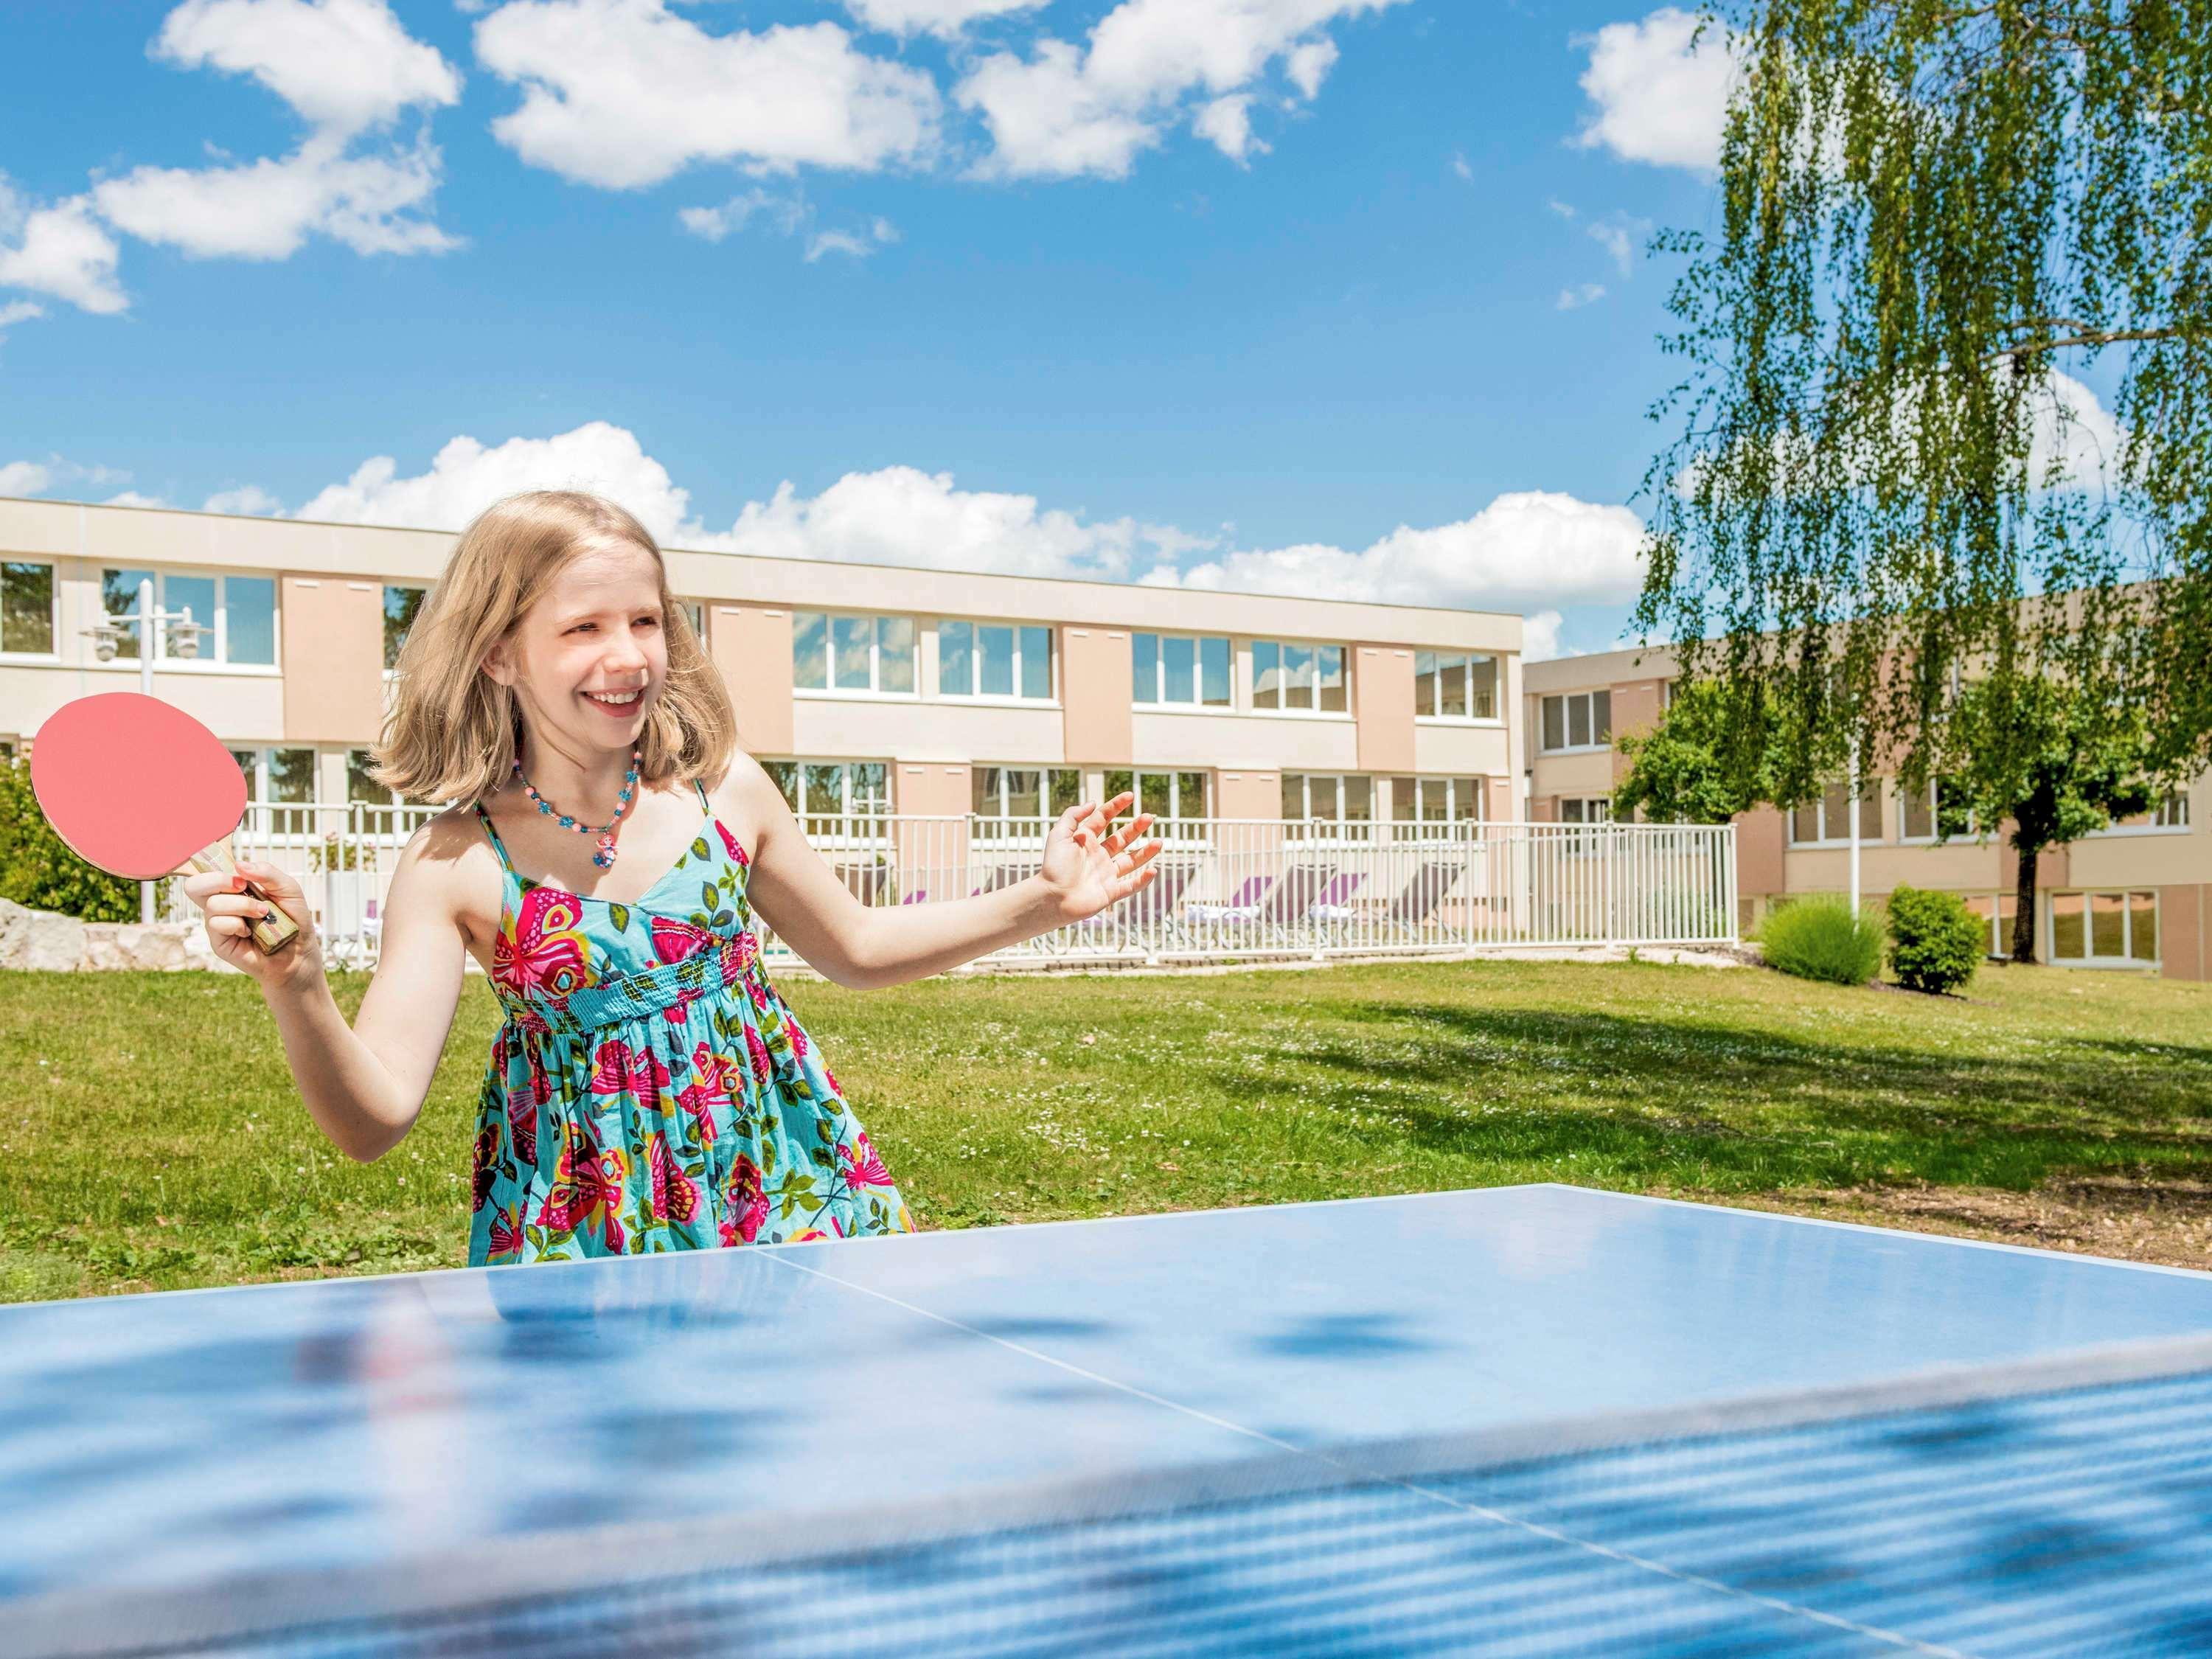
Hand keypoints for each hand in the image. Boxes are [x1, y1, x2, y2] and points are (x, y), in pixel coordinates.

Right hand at [179, 859, 321, 988]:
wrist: (299, 952)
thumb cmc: (293, 920)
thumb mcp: (288, 890)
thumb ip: (267, 873)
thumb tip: (239, 865)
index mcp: (233, 889)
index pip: (206, 872)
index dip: (214, 868)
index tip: (241, 875)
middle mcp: (221, 905)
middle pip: (194, 885)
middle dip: (218, 880)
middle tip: (243, 887)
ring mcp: (218, 924)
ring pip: (212, 904)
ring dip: (243, 905)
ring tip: (262, 913)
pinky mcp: (219, 942)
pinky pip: (217, 924)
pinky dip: (238, 924)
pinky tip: (251, 932)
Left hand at [1037, 792, 1163, 923]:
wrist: (1051, 898)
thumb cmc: (1053, 867)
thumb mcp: (1059, 835)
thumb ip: (1073, 816)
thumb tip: (1092, 803)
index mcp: (1086, 841)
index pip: (1104, 819)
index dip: (1116, 806)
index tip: (1130, 796)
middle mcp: (1098, 856)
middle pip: (1122, 838)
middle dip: (1136, 827)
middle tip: (1149, 817)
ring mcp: (1105, 874)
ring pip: (1131, 861)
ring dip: (1146, 852)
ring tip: (1159, 842)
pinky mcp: (1110, 892)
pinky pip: (1131, 886)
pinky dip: (1143, 880)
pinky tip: (1153, 870)